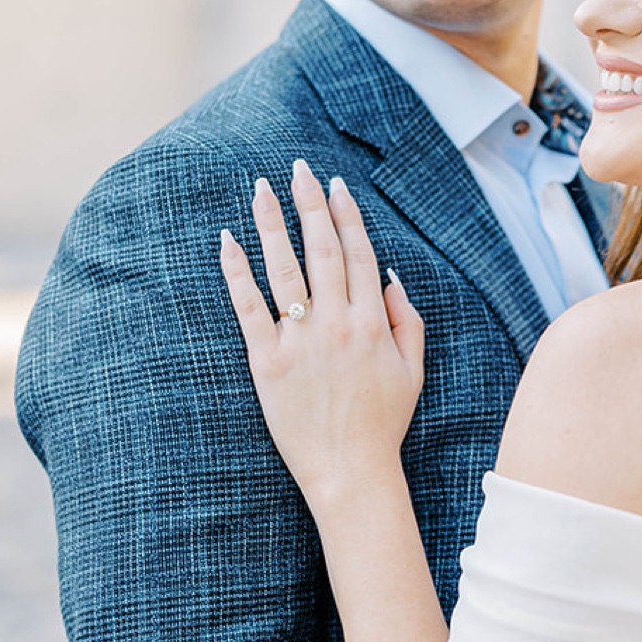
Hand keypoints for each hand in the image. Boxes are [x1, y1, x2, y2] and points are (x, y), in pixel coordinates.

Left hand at [219, 162, 424, 510]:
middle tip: (299, 168)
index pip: (359, 254)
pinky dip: (237, 271)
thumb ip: (407, 319)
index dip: (347, 215)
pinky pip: (248, 307)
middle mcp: (337, 324)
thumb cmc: (383, 424)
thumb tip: (390, 275)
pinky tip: (227, 240)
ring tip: (261, 188)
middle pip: (322, 249)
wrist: (350, 472)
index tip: (337, 186)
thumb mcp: (413, 370)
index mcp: (373, 323)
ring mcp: (299, 341)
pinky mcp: (266, 361)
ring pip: (284, 269)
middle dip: (310, 204)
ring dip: (272, 223)